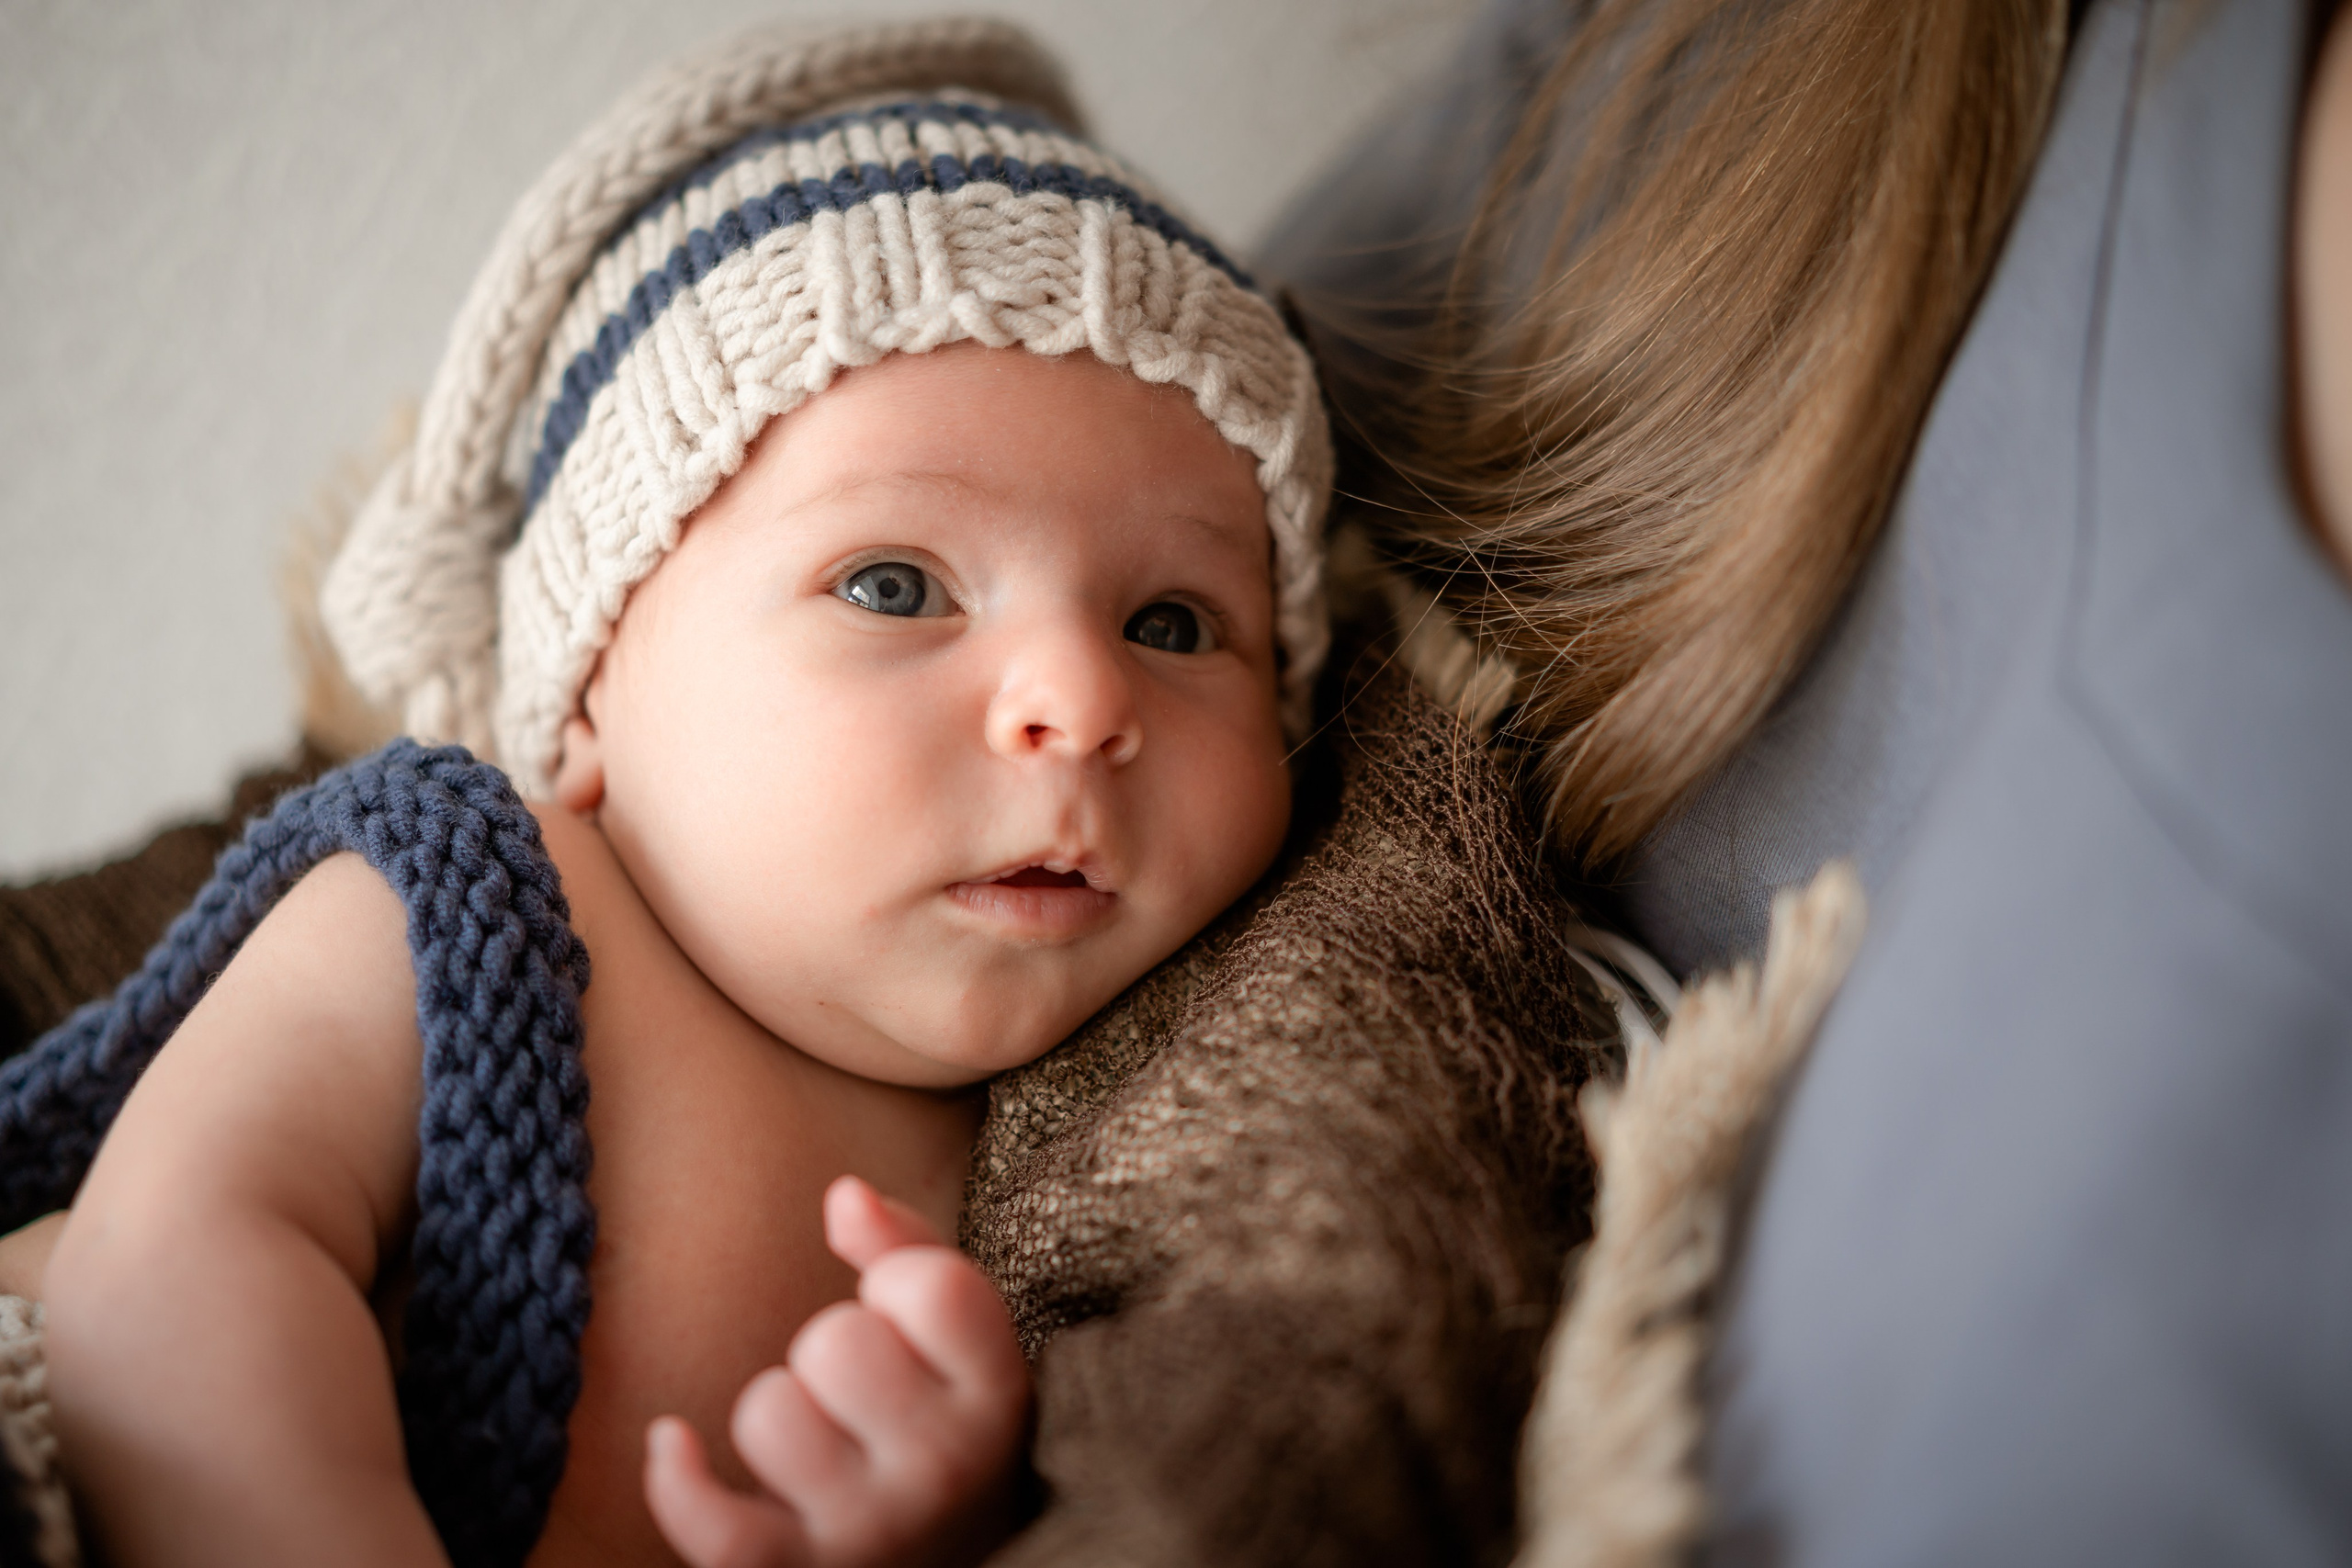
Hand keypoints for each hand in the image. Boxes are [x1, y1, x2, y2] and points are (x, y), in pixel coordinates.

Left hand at [644, 1176, 1030, 1567]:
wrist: (954, 1562)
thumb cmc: (942, 1420)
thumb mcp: (958, 1338)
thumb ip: (907, 1248)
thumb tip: (843, 1195)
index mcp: (997, 1397)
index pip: (931, 1287)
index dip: (899, 1282)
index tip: (904, 1317)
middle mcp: (943, 1469)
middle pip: (836, 1343)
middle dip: (832, 1348)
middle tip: (861, 1390)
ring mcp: (872, 1529)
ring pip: (771, 1415)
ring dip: (778, 1412)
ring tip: (818, 1436)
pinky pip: (718, 1527)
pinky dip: (677, 1481)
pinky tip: (670, 1441)